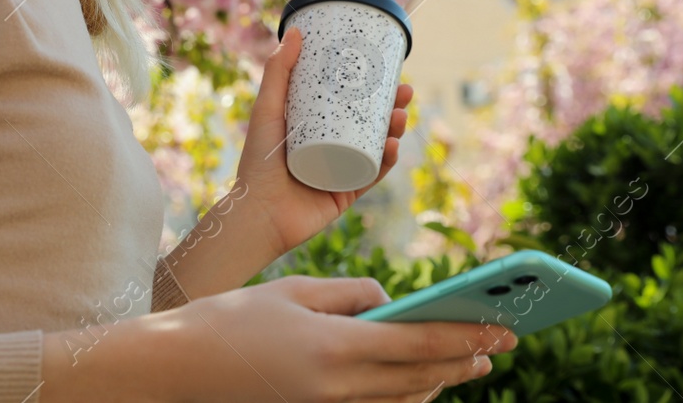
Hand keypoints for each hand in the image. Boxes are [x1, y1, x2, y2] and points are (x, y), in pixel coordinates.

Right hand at [131, 276, 515, 402]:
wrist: (179, 371)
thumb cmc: (231, 320)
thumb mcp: (293, 291)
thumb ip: (349, 294)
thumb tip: (391, 301)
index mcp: (334, 346)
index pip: (418, 342)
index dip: (466, 336)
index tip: (503, 328)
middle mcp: (338, 387)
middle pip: (420, 377)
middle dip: (464, 361)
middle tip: (500, 346)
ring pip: (403, 400)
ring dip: (440, 381)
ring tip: (467, 363)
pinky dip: (405, 396)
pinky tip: (419, 383)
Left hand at [233, 25, 414, 259]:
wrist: (259, 214)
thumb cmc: (257, 161)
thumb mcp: (267, 109)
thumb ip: (277, 71)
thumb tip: (295, 32)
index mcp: (313, 126)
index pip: (348, 101)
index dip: (370, 85)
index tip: (386, 67)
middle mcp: (330, 146)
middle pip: (369, 121)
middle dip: (392, 105)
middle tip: (404, 90)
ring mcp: (340, 170)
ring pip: (376, 146)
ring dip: (395, 130)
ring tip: (400, 116)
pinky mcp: (347, 193)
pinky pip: (373, 175)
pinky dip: (387, 161)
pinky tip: (393, 146)